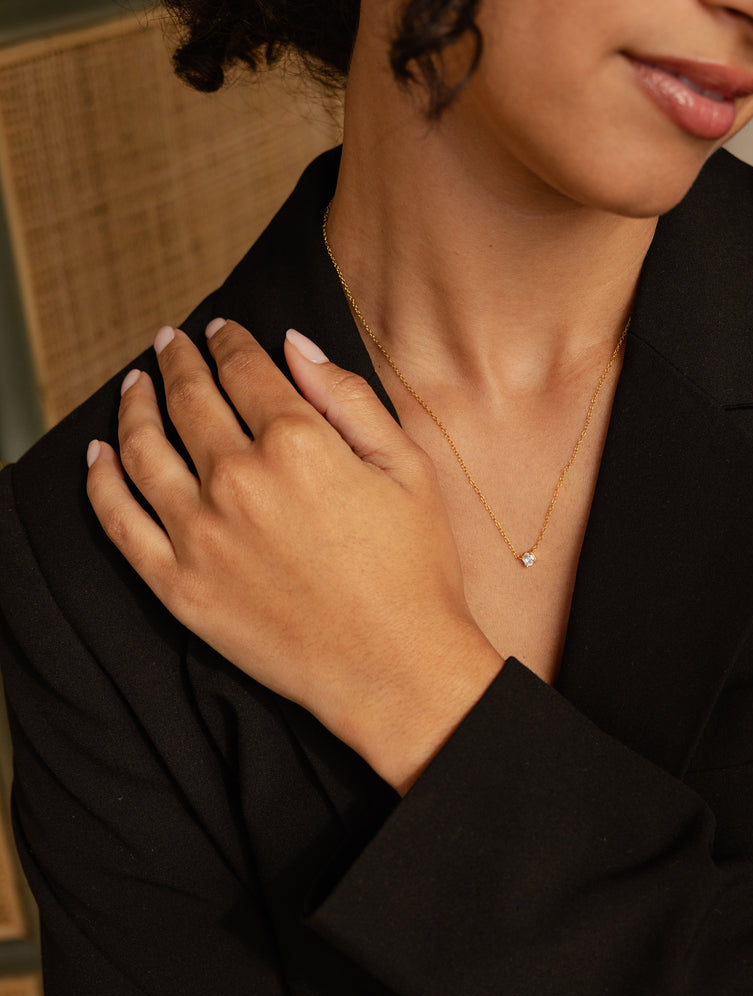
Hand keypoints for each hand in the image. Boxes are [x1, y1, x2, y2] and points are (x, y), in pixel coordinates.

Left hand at [86, 319, 503, 792]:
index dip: (230, 341)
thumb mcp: (407, 467)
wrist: (393, 665)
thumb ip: (348, 397)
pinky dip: (100, 479)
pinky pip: (118, 519)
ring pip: (142, 449)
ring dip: (133, 406)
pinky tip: (96, 455)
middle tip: (172, 342)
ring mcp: (198, 533)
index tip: (222, 329)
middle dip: (179, 361)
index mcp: (297, 443)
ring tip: (133, 384)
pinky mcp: (177, 584)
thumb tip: (295, 344)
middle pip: (189, 399)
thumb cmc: (413, 567)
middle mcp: (237, 478)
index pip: (245, 370)